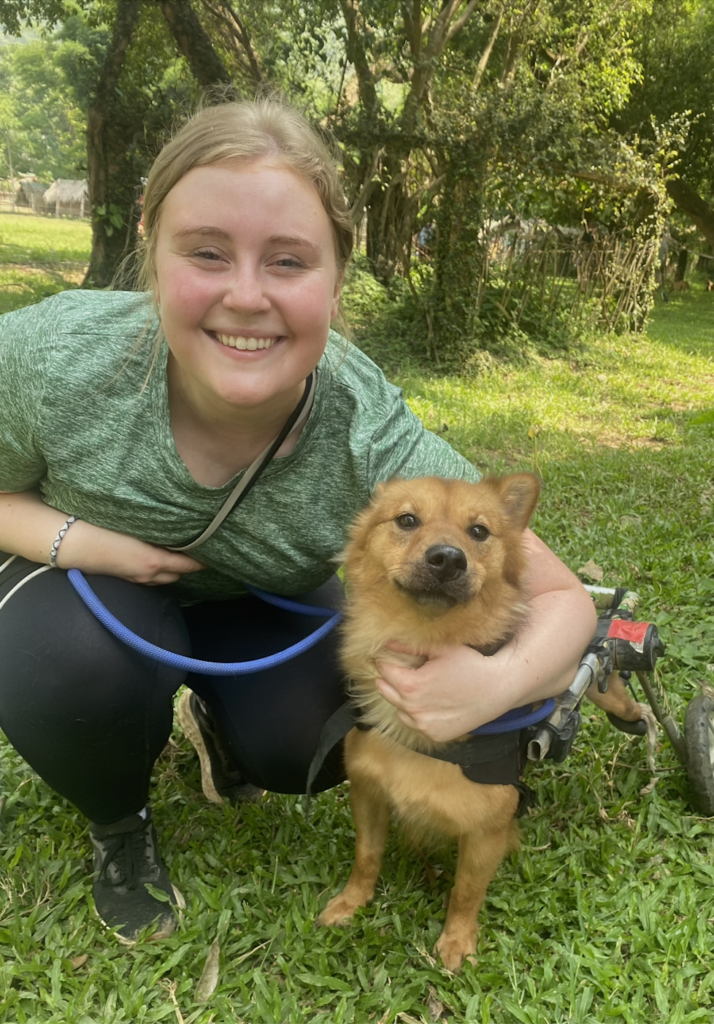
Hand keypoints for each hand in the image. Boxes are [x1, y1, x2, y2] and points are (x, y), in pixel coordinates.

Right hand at [57, 520, 205, 584]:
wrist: (74, 543)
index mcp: (155, 561)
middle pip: (177, 575)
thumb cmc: (104, 529)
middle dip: (187, 567)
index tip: (213, 558)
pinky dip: (157, 573)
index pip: (187, 565)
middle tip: (196, 553)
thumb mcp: (137, 528)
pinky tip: (155, 562)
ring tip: (178, 557)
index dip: (201, 563)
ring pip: (162, 580)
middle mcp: (148, 574)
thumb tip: (177, 529)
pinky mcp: (125, 579)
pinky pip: (148, 580)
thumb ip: (159, 531)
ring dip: (172, 571)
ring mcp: (136, 579)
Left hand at [375, 642, 515, 742]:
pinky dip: (416, 714)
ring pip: (398, 709)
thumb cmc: (470, 664)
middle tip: (403, 670)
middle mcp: (412, 710)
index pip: (383, 670)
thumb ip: (410, 646)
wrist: (497, 689)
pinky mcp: (434, 735)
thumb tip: (387, 641)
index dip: (386, 661)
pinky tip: (430, 702)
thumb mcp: (440, 649)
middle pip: (385, 690)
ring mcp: (423, 726)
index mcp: (410, 685)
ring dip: (401, 698)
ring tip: (418, 686)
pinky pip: (414, 723)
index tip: (390, 656)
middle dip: (389, 679)